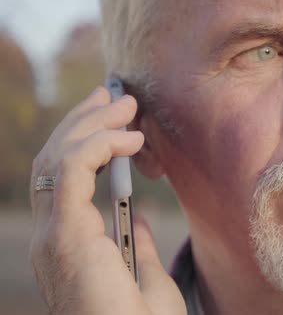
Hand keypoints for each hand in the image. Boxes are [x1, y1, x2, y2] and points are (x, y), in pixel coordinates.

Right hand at [29, 87, 185, 314]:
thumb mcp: (144, 274)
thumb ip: (134, 242)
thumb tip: (136, 217)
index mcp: (67, 243)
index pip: (63, 179)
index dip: (85, 141)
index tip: (114, 117)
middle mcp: (52, 236)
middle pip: (54, 161)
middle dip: (84, 122)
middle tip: (113, 95)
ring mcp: (53, 235)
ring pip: (57, 159)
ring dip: (91, 125)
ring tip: (125, 105)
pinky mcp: (65, 234)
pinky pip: (69, 171)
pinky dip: (96, 146)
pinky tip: (129, 138)